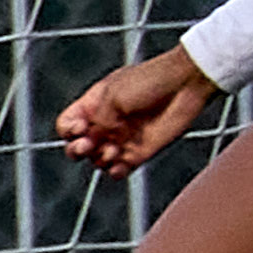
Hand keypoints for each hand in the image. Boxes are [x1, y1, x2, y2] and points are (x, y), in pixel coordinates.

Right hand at [61, 44, 219, 172]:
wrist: (184, 84)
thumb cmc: (149, 81)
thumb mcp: (113, 95)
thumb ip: (98, 120)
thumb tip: (93, 139)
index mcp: (93, 105)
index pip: (67, 125)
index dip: (68, 130)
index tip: (81, 128)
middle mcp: (106, 124)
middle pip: (77, 146)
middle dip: (77, 149)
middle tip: (88, 144)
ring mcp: (123, 139)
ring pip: (97, 160)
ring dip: (100, 159)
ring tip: (113, 151)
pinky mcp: (141, 152)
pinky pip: (120, 169)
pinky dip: (115, 171)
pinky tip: (119, 164)